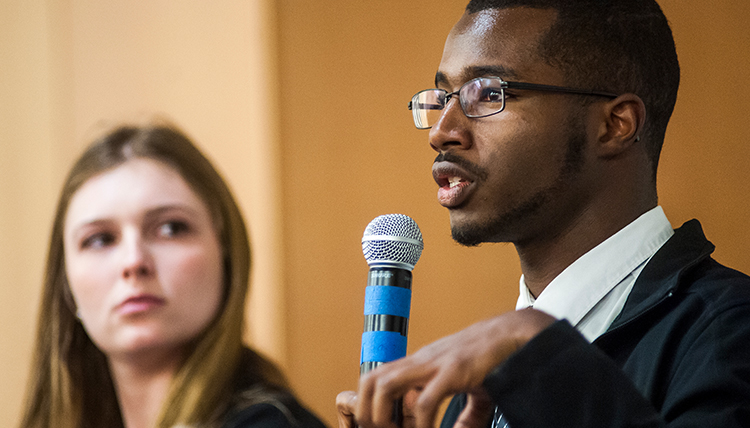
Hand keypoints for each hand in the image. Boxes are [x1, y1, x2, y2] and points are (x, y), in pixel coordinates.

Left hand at [350, 308, 554, 427]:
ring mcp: (434, 364)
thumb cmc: (490, 355)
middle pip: (371, 380)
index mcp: (420, 363)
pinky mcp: (453, 371)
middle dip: (368, 412)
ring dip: (385, 416)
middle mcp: (421, 361)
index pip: (376, 378)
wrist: (513, 333)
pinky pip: (425, 400)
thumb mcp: (471, 386)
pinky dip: (422, 423)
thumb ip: (466, 412)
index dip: (368, 404)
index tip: (380, 427)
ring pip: (386, 385)